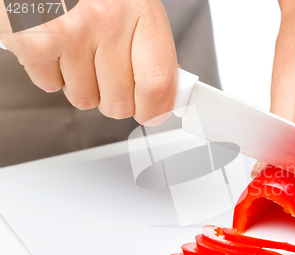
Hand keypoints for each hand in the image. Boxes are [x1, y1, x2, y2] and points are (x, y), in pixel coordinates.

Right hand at [0, 0, 177, 124]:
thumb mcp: (135, 9)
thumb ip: (152, 52)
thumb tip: (167, 95)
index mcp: (141, 11)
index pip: (158, 84)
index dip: (155, 110)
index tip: (152, 112)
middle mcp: (108, 20)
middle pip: (120, 103)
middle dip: (114, 99)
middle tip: (107, 72)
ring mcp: (70, 31)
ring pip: (85, 99)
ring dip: (82, 85)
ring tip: (78, 51)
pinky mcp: (34, 41)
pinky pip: (51, 86)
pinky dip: (51, 74)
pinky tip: (56, 47)